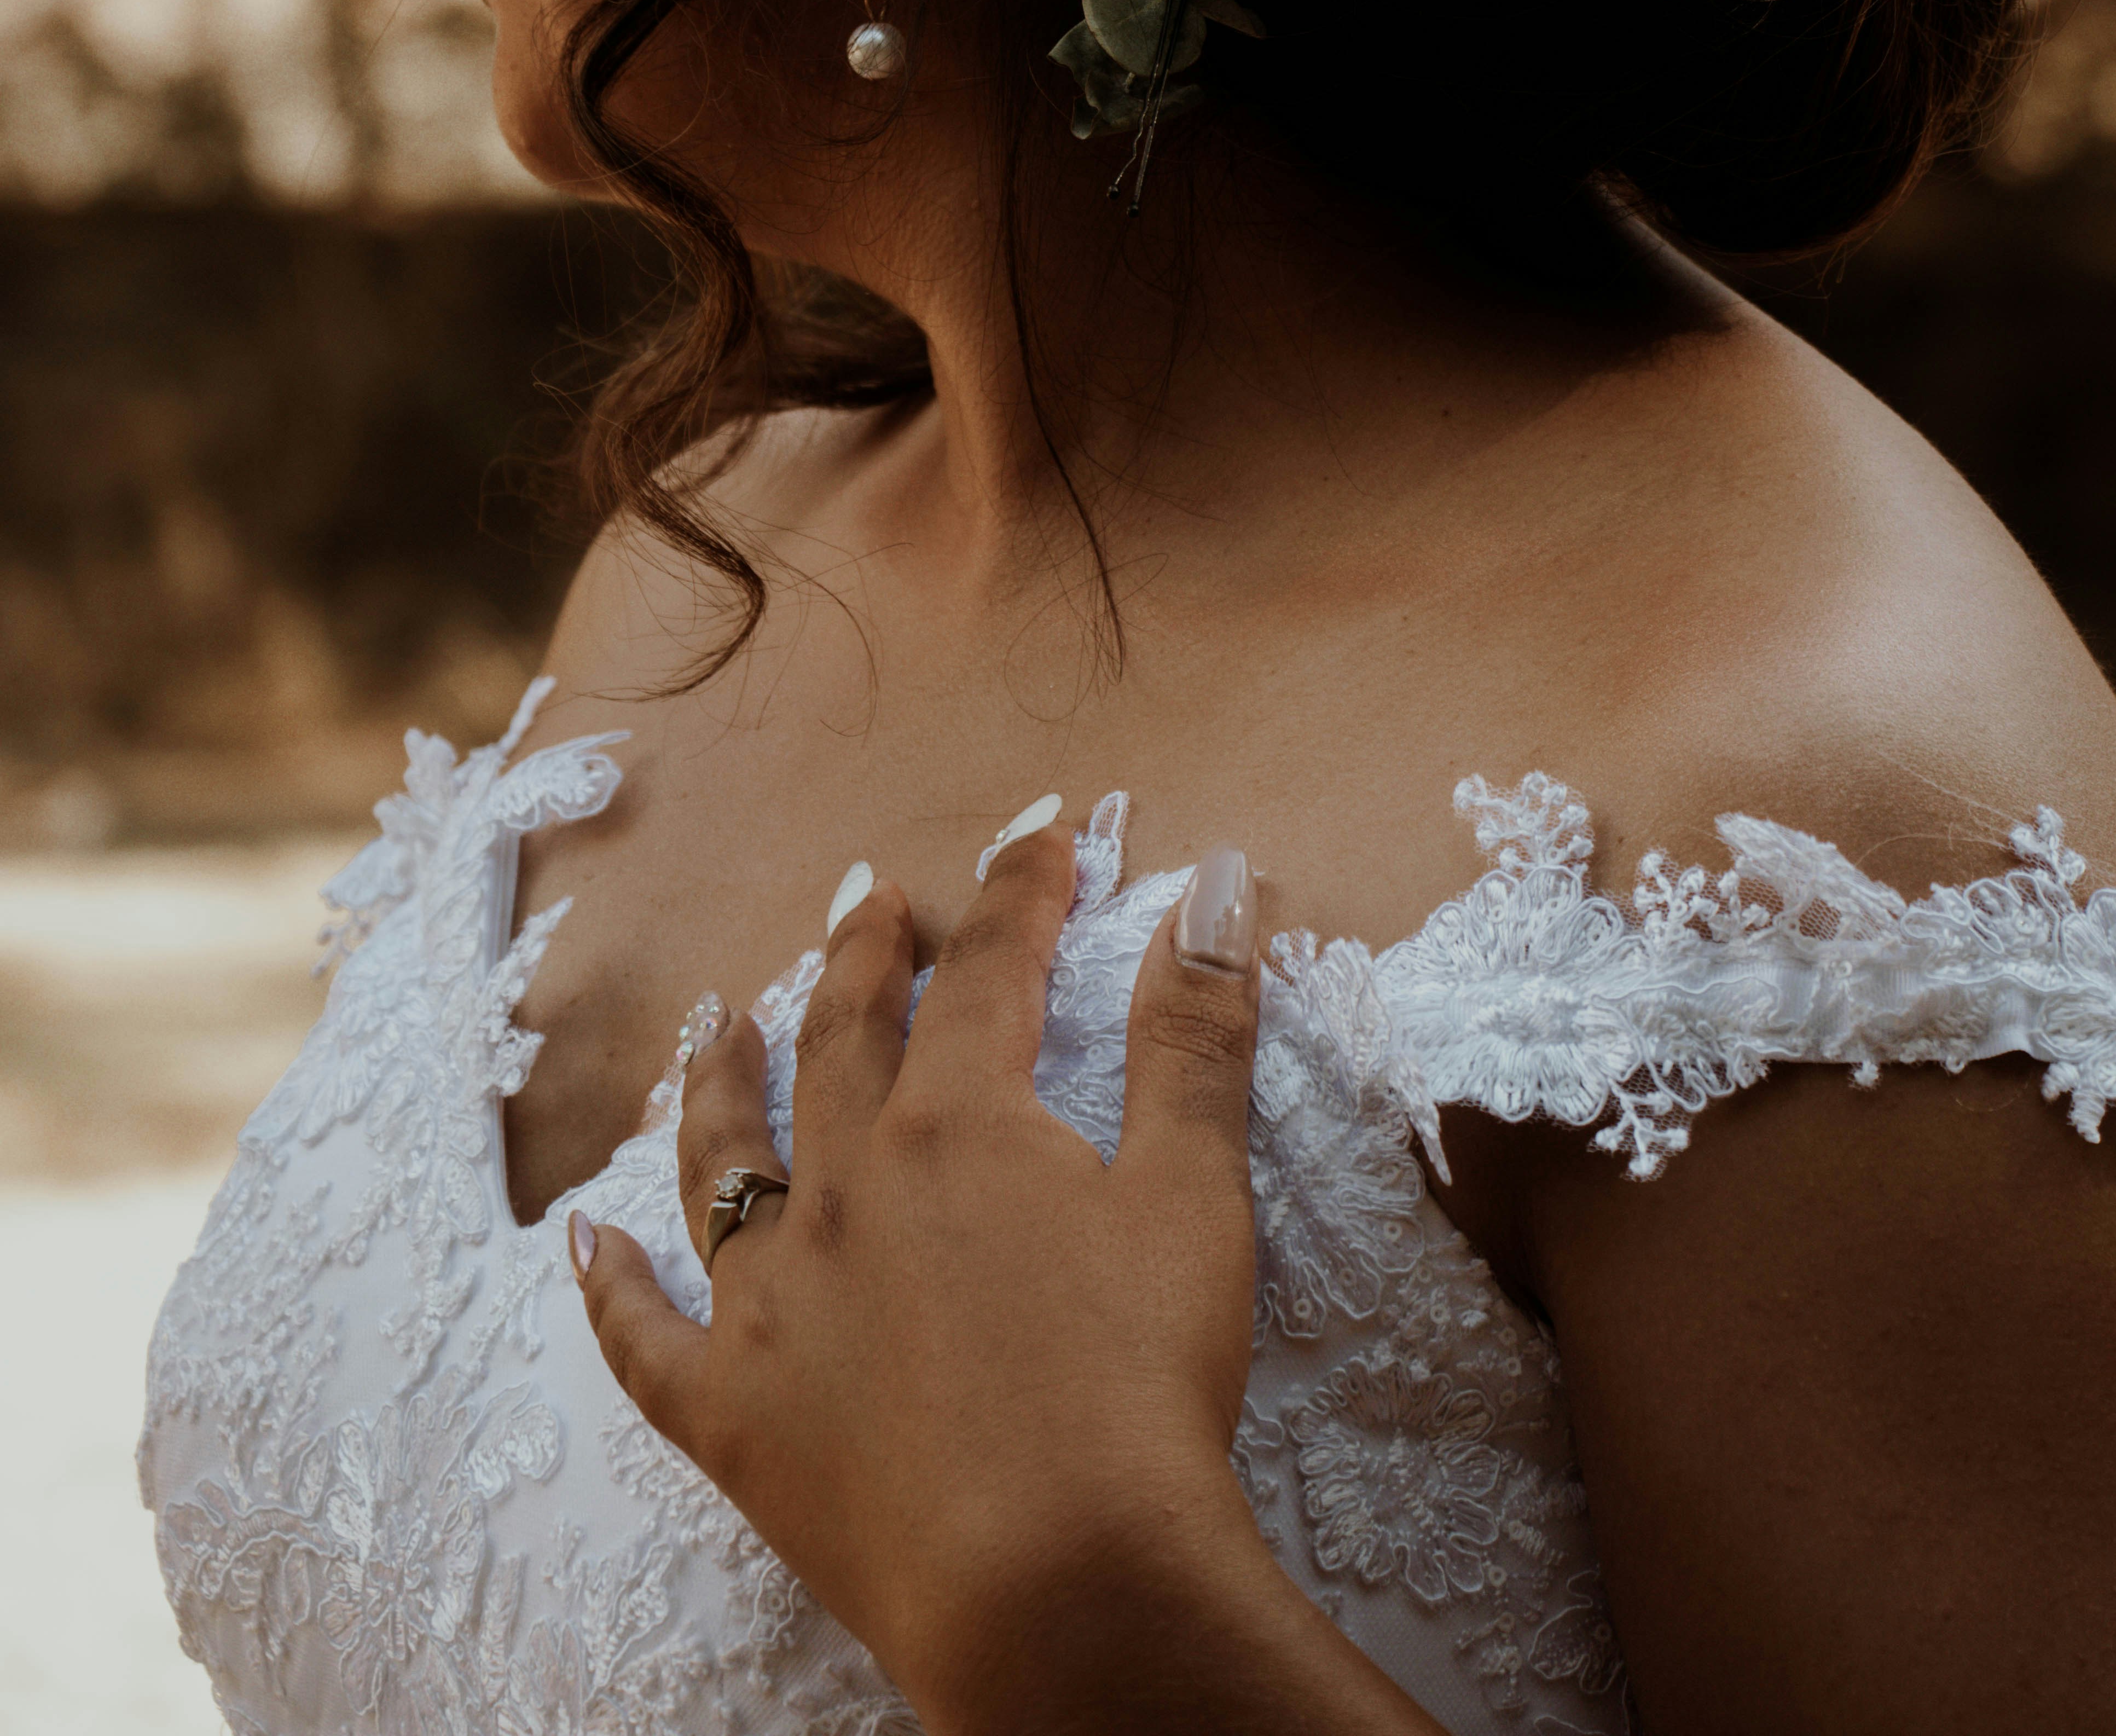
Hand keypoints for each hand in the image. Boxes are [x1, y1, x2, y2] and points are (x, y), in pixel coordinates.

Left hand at [570, 822, 1279, 1730]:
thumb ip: (1194, 1031)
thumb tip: (1218, 878)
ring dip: (718, 1080)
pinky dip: (612, 1289)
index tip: (1040, 836)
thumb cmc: (1138, 1390)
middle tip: (870, 904)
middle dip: (864, 959)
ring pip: (722, 1160)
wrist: (1060, 1589)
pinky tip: (587, 1240)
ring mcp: (772, 1305)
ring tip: (714, 1022)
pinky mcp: (732, 1419)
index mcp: (958, 1128)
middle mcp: (846, 1191)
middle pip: (843, 1043)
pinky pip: (645, 1341)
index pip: (988, 971)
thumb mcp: (1192, 1191)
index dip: (1018, 893)